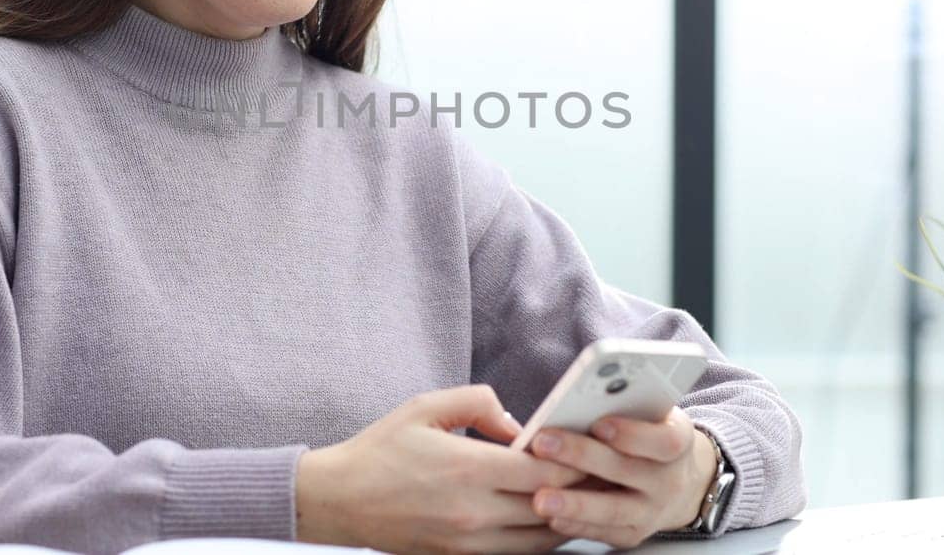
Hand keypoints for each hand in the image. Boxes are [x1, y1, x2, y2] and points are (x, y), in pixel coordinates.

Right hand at [296, 384, 588, 553]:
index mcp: (468, 468)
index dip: (578, 461)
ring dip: (566, 519)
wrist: (339, 500)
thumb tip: (519, 425)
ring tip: (585, 498)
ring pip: (540, 540)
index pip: (544, 470)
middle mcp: (474, 512)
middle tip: (604, 473)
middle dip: (582, 490)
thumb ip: (478, 403)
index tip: (595, 448)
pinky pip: (515, 554)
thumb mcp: (425, 407)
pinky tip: (546, 520)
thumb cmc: (381, 450)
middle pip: (551, 507)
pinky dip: (538, 539)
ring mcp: (468, 543)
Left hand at [525, 406, 717, 547]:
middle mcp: (670, 479)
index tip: (598, 424)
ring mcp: (653, 511)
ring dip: (574, 504)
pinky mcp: (634, 533)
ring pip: (613, 510)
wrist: (677, 481)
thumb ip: (622, 406)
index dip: (631, 434)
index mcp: (678, 441)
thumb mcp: (649, 414)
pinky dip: (576, 526)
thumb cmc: (649, 434)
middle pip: (626, 470)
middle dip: (581, 456)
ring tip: (541, 498)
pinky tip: (552, 517)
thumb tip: (574, 401)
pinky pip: (604, 533)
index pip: (663, 441)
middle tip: (542, 445)